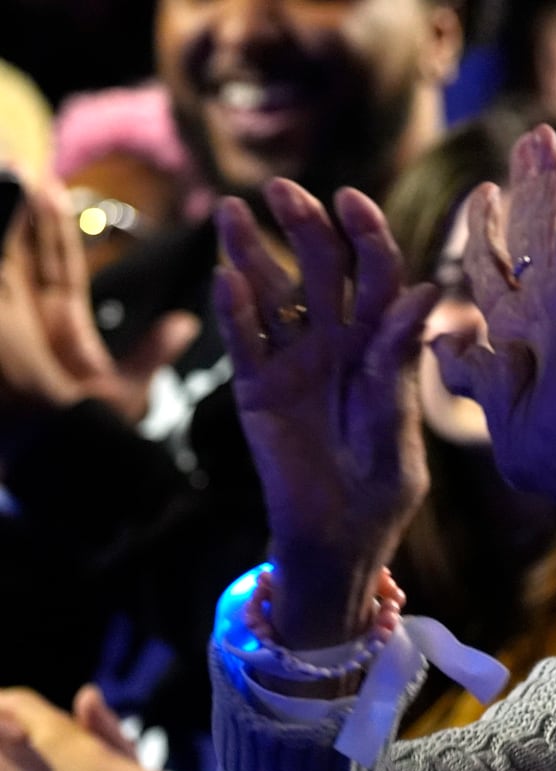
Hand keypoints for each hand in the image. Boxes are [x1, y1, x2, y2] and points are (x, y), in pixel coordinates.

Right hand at [0, 180, 195, 436]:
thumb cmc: (93, 445)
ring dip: (2, 224)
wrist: (61, 469)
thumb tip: (184, 323)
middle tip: (16, 163)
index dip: (50, 233)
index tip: (49, 190)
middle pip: (18, 261)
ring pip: (2, 267)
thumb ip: (151, 354)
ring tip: (3, 172)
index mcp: (59, 338)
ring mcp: (4, 328)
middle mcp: (19, 330)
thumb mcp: (125, 394)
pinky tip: (0, 201)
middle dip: (17, 214)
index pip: (54, 273)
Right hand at [214, 180, 437, 646]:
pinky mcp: (257, 386)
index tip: (350, 200)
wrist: (342, 533)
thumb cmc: (384, 481)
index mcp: (382, 342)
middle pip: (320, 268)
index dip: (365, 235)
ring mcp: (293, 359)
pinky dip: (234, 311)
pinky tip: (226, 280)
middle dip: (305, 225)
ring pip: (271, 293)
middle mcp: (336, 339)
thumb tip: (426, 293)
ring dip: (251, 252)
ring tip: (233, 214)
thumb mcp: (398, 422)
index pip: (376, 273)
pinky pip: (244, 340)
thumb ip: (401, 360)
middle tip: (283, 192)